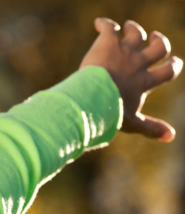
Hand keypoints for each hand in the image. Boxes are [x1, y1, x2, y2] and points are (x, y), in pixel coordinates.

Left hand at [80, 18, 182, 141]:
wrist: (91, 98)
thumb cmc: (110, 113)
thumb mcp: (132, 123)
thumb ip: (151, 128)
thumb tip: (172, 136)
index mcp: (144, 82)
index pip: (168, 71)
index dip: (174, 65)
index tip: (175, 61)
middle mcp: (137, 64)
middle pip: (159, 47)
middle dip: (160, 41)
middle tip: (156, 36)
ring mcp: (123, 52)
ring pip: (136, 34)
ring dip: (134, 29)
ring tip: (129, 27)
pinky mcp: (106, 44)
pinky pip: (109, 28)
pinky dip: (104, 24)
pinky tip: (99, 24)